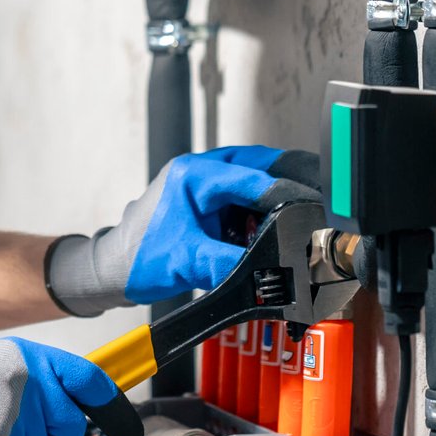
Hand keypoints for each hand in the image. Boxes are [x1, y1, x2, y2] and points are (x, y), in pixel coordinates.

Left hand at [46, 146, 322, 314]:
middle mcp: (201, 170)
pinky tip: (281, 222)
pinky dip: (266, 205)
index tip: (314, 206)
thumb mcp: (188, 263)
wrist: (113, 269)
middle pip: (260, 165)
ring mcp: (205, 182)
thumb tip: (268, 270)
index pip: (253, 177)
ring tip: (308, 210)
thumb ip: (230, 263)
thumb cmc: (138, 259)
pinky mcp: (209, 198)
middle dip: (293, 179)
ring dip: (280, 191)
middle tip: (322, 197)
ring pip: (256, 176)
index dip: (288, 192)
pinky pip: (247, 193)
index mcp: (193, 174)